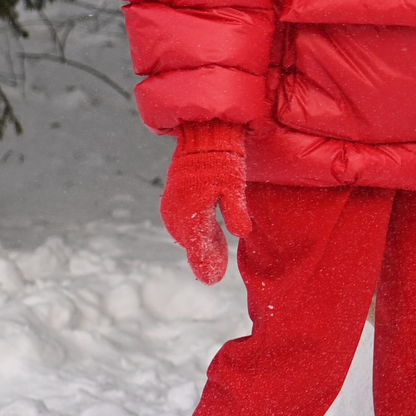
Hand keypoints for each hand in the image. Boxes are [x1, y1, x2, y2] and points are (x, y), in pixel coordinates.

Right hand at [161, 123, 248, 284]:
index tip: (213, 280)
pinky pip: (183, 223)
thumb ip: (235, 209)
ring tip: (216, 256)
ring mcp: (172, 205)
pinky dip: (195, 232)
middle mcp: (176, 210)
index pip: (197, 245)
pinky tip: (209, 236)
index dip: (206, 263)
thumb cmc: (222, 159)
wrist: (203, 136)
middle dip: (203, 257)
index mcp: (191, 209)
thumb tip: (242, 233)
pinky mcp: (174, 199)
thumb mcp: (233, 184)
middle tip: (215, 274)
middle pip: (190, 242)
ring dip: (199, 245)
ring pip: (185, 234)